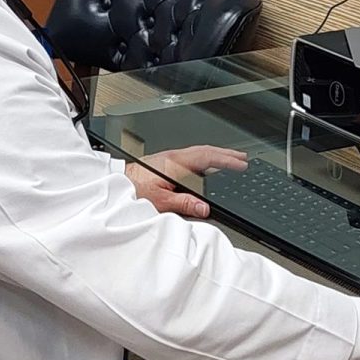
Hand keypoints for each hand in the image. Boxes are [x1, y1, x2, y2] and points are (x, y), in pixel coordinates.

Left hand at [124, 145, 248, 218]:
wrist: (117, 182)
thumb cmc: (133, 190)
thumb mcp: (160, 201)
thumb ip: (184, 204)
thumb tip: (204, 208)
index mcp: (176, 163)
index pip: (207, 157)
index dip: (226, 159)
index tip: (241, 163)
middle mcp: (174, 157)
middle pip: (205, 151)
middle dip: (226, 153)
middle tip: (242, 157)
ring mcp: (169, 158)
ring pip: (198, 152)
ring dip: (216, 155)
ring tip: (229, 159)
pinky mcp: (165, 161)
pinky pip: (191, 156)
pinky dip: (204, 158)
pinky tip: (206, 166)